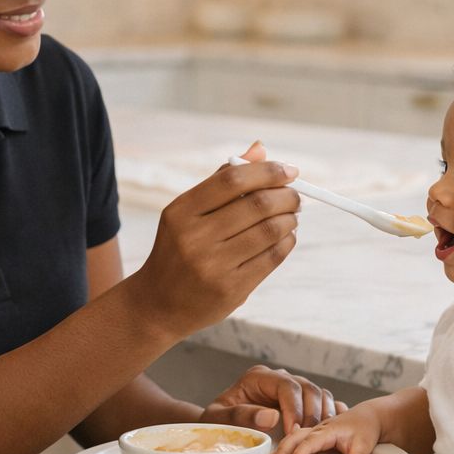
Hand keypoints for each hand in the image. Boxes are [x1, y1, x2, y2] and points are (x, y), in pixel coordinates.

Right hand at [128, 141, 300, 338]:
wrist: (158, 304)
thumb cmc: (178, 250)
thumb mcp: (187, 213)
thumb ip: (221, 181)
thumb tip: (260, 149)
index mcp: (181, 212)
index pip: (232, 180)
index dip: (267, 171)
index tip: (289, 171)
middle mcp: (195, 238)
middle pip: (257, 204)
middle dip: (286, 196)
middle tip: (295, 196)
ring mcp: (213, 266)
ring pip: (269, 231)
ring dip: (289, 218)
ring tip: (291, 215)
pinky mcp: (231, 289)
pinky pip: (272, 258)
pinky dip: (287, 241)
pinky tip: (285, 236)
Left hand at [201, 364, 349, 435]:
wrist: (218, 425)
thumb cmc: (216, 422)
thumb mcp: (219, 419)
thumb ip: (242, 416)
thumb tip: (273, 417)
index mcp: (259, 377)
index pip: (287, 386)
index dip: (294, 409)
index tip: (292, 431)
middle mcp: (278, 378)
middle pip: (308, 388)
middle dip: (311, 414)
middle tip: (306, 438)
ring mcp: (292, 388)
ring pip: (319, 393)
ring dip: (322, 415)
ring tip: (316, 437)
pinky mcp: (300, 401)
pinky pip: (323, 402)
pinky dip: (330, 414)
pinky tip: (329, 431)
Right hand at [270, 404, 379, 453]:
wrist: (369, 416)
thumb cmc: (365, 428)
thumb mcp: (365, 442)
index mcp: (328, 430)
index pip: (309, 443)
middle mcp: (319, 428)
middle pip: (296, 437)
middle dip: (283, 451)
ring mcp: (316, 430)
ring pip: (294, 436)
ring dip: (283, 447)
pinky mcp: (316, 434)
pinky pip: (298, 437)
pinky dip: (288, 444)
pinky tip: (281, 453)